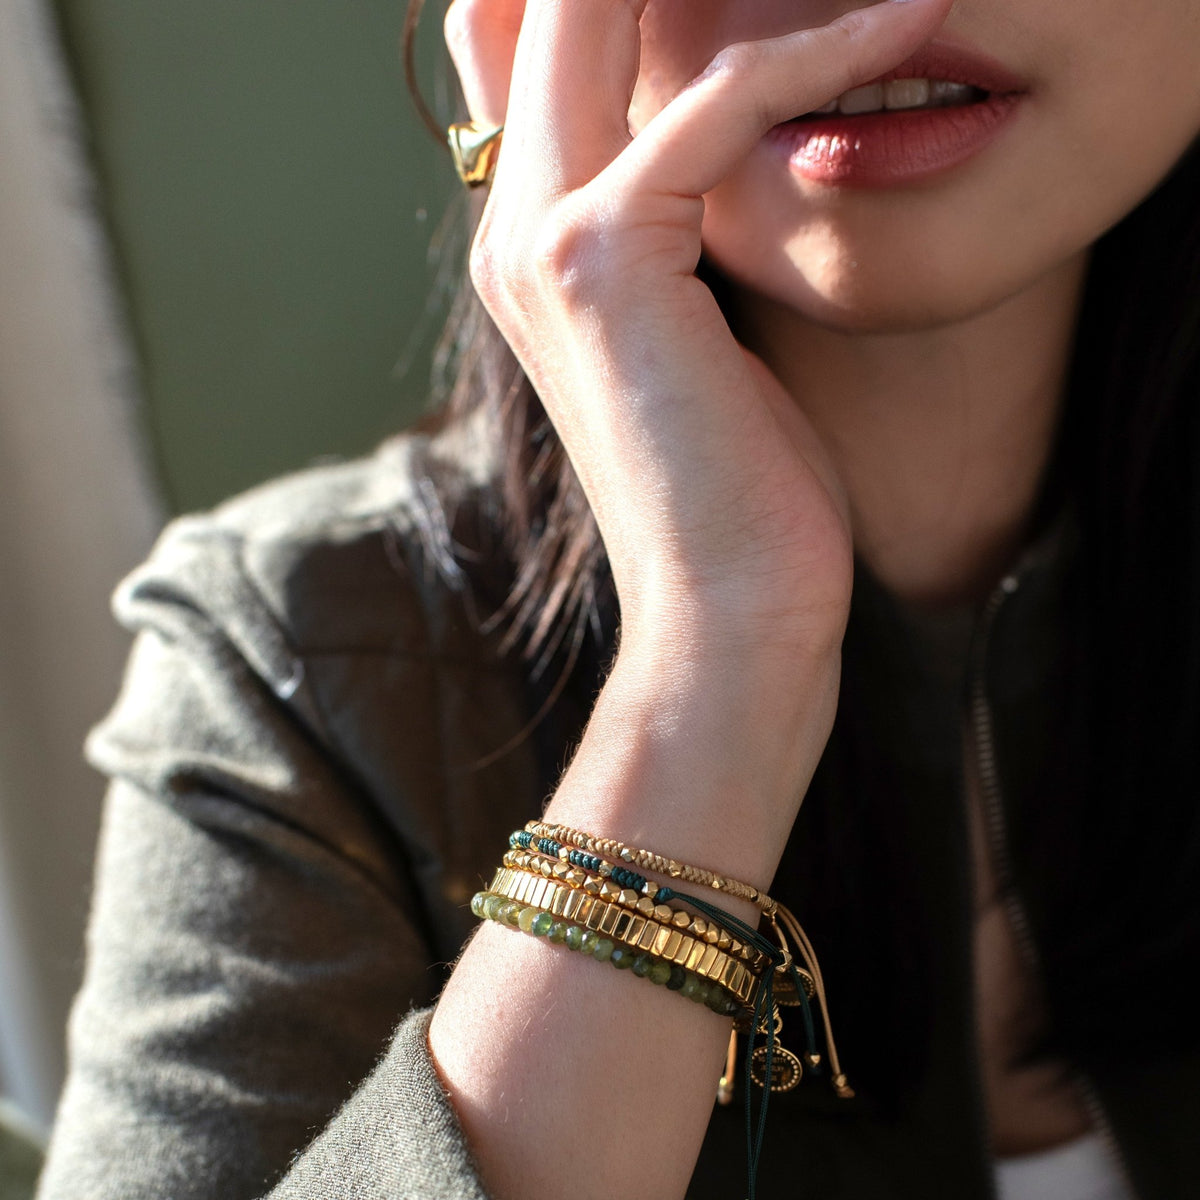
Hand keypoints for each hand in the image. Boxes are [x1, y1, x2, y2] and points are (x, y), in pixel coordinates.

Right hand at [446, 0, 951, 666]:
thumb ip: (685, 222)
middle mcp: (510, 229)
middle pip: (543, 6)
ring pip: (601, 12)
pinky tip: (906, 24)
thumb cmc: (740, 481)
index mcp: (528, 246)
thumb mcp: (706, 331)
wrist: (726, 601)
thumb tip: (728, 134)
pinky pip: (713, 103)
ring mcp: (538, 239)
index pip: (520, 48)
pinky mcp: (600, 254)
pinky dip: (821, 53)